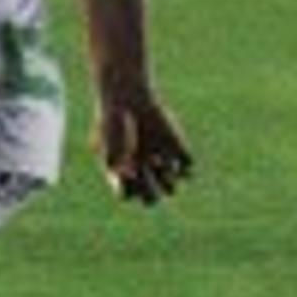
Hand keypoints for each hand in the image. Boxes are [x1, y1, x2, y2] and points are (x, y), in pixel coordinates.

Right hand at [97, 90, 191, 205]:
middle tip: (143, 171)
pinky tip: (169, 155)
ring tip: (157, 162)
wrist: (128, 97)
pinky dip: (183, 168)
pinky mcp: (178, 149)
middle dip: (149, 191)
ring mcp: (162, 161)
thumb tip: (127, 177)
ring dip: (167, 182)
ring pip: (171, 189)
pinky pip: (189, 170)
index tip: (125, 173)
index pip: (127, 196)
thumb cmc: (112, 121)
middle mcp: (143, 171)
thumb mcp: (106, 143)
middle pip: (151, 199)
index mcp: (123, 174)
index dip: (127, 190)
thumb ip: (114, 164)